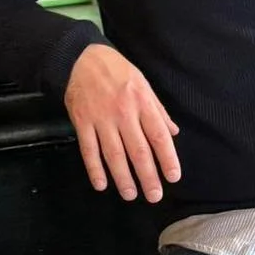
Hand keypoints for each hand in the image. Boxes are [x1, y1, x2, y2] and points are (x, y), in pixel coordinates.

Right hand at [64, 43, 180, 202]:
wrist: (81, 59)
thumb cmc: (117, 71)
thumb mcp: (143, 84)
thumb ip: (157, 110)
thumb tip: (173, 132)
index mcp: (142, 102)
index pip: (158, 135)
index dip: (167, 157)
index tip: (173, 176)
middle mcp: (123, 112)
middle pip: (138, 150)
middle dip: (148, 175)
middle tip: (154, 196)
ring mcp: (101, 118)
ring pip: (114, 154)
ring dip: (123, 177)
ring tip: (131, 195)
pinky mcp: (82, 122)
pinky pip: (89, 150)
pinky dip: (94, 169)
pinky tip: (101, 185)